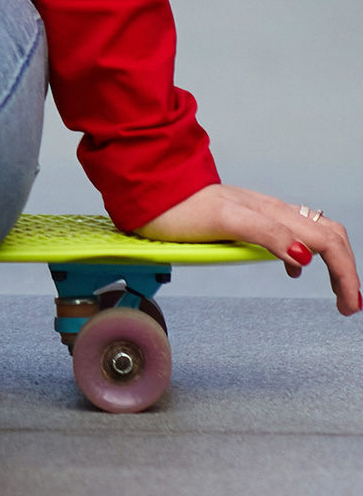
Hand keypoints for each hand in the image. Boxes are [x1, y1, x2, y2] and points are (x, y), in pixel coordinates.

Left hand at [133, 185, 359, 315]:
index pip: (327, 241)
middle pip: (329, 237)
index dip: (345, 274)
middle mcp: (274, 211)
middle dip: (347, 270)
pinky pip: (292, 234)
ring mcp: (263, 214)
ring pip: (314, 234)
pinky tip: (295, 270)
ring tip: (335, 293)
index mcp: (274, 213)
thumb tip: (306, 257)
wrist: (152, 190)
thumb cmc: (181, 207)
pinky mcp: (249, 219)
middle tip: (350, 304)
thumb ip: (266, 235)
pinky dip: (307, 254)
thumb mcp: (225, 221)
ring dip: (332, 263)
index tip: (350, 305)